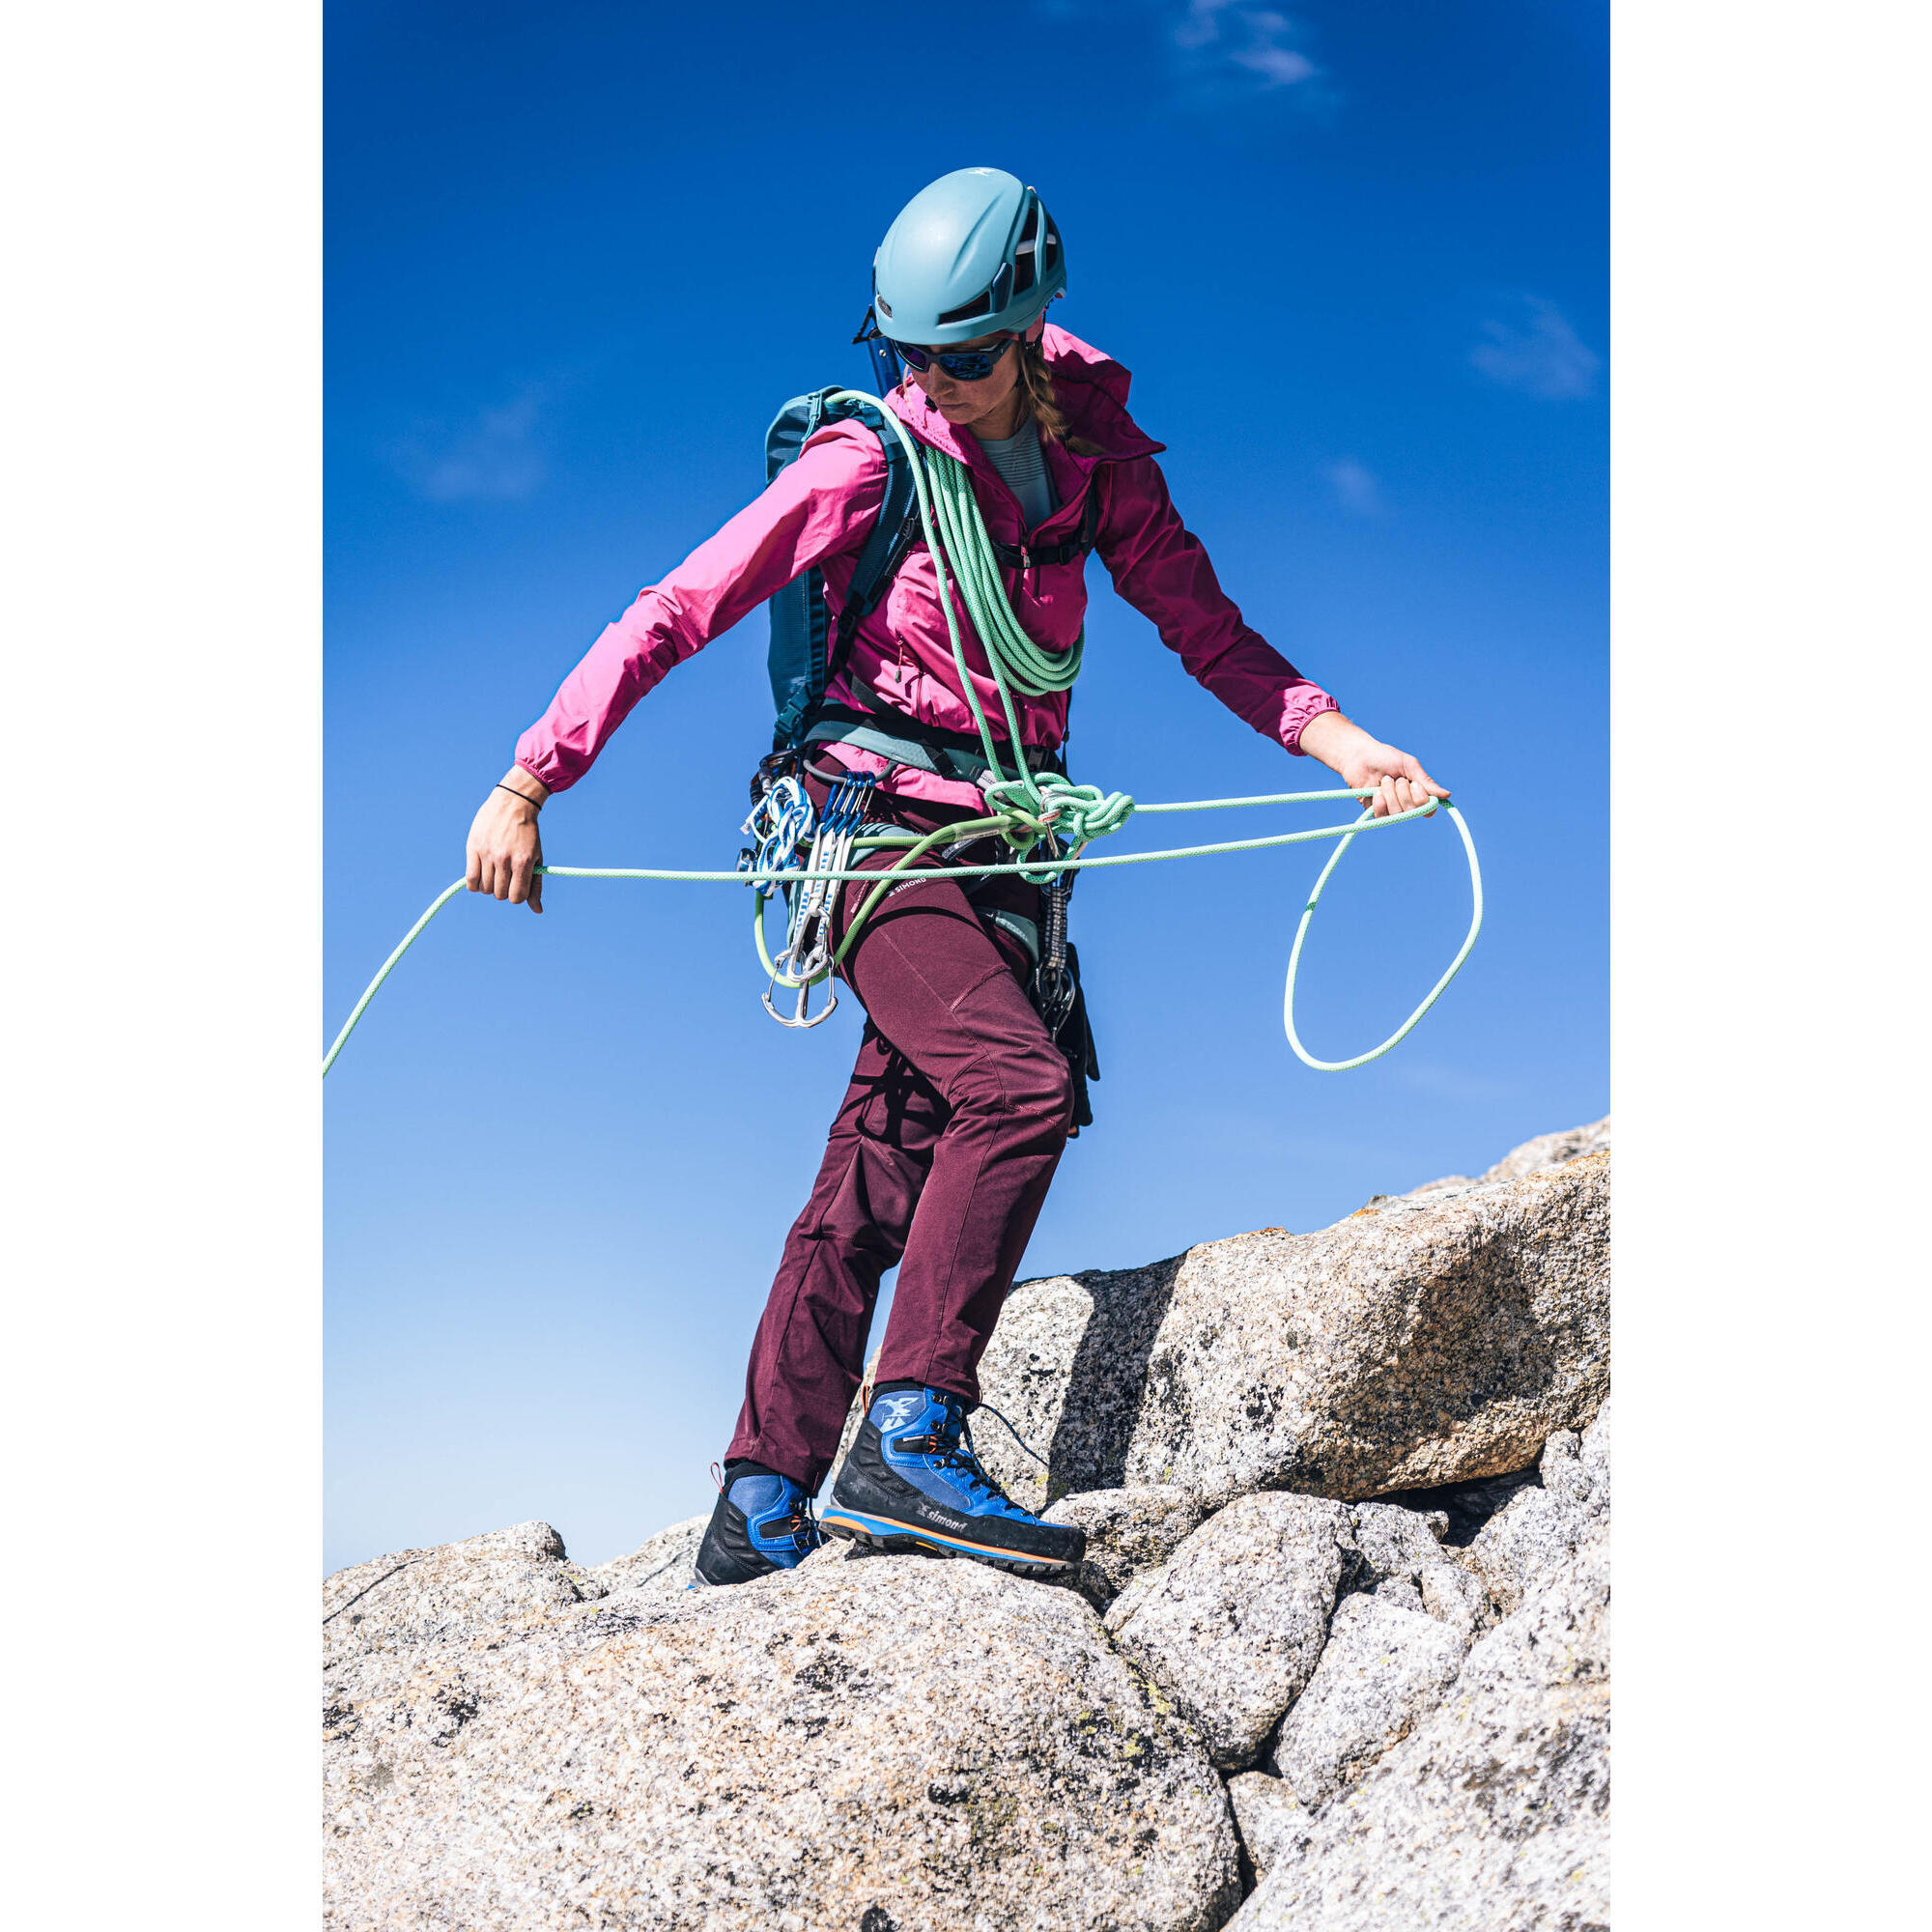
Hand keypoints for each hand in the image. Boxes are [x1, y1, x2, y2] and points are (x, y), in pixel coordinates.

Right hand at [466, 767, 548, 910]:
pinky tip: (481, 876)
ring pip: (485, 889)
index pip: (517, 897)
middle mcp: (505, 859)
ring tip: (494, 873)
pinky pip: (471, 880)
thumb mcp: (536, 857)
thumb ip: (535, 884)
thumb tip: (538, 911)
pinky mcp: (474, 848)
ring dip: (489, 886)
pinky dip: (475, 884)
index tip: (516, 886)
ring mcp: (488, 854)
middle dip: (503, 890)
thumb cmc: (528, 834)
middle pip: (499, 895)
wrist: (513, 803)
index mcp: (523, 862)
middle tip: (505, 877)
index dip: (516, 896)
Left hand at [1298, 711, 1448, 819]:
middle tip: (1394, 778)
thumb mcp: (1409, 765)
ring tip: (1383, 781)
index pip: (1428, 810)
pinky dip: (1380, 802)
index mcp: (1417, 792)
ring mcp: (1390, 808)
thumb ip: (1426, 781)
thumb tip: (1447, 795)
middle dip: (1402, 792)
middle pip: (1412, 811)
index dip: (1422, 800)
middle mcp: (1405, 803)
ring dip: (1390, 794)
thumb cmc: (1385, 757)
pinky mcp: (1375, 811)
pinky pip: (1382, 816)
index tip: (1414, 784)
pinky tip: (1375, 791)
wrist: (1358, 756)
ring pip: (1397, 813)